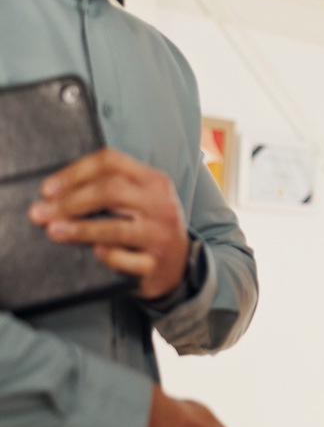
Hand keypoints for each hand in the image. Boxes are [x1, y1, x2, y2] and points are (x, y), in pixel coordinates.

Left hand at [28, 148, 188, 299]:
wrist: (178, 263)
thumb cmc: (147, 226)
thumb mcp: (139, 198)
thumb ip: (109, 188)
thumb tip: (55, 196)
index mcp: (154, 180)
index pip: (111, 162)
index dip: (75, 172)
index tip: (47, 189)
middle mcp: (161, 203)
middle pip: (111, 190)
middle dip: (71, 201)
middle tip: (41, 212)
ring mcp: (162, 234)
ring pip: (117, 228)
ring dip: (80, 229)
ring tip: (54, 230)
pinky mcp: (157, 262)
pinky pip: (126, 259)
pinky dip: (108, 256)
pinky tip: (96, 253)